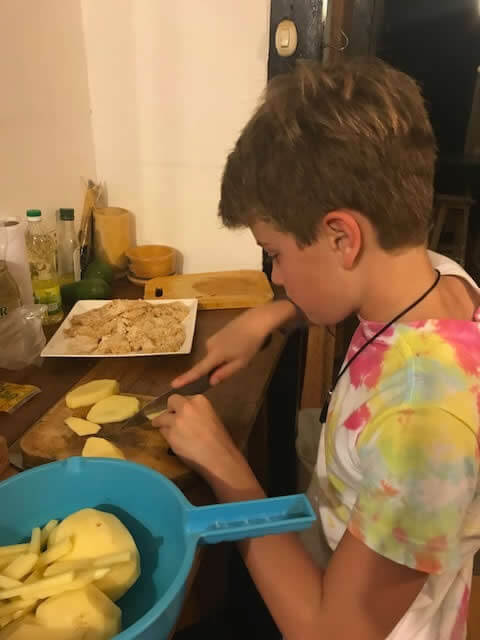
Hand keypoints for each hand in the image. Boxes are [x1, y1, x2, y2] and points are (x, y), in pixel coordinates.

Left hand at [153, 394, 262, 499]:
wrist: (219, 457)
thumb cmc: (220, 439)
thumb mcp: (211, 416)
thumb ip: (197, 411)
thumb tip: (184, 413)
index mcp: (199, 400)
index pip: (183, 398)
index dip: (181, 406)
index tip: (181, 412)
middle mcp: (186, 407)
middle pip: (171, 402)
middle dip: (170, 409)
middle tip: (171, 418)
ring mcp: (176, 420)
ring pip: (162, 418)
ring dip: (164, 424)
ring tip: (171, 432)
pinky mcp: (170, 434)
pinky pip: (163, 432)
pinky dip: (167, 436)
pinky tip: (176, 442)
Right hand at [171, 300, 296, 387]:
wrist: (256, 320)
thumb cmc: (250, 343)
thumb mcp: (241, 363)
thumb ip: (224, 373)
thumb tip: (210, 381)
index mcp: (214, 355)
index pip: (198, 370)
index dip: (186, 378)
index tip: (173, 385)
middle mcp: (209, 346)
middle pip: (209, 364)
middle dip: (219, 368)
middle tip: (238, 363)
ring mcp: (213, 338)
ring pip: (215, 357)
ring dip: (224, 359)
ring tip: (242, 352)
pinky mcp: (217, 334)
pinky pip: (218, 349)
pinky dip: (226, 352)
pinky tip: (240, 346)